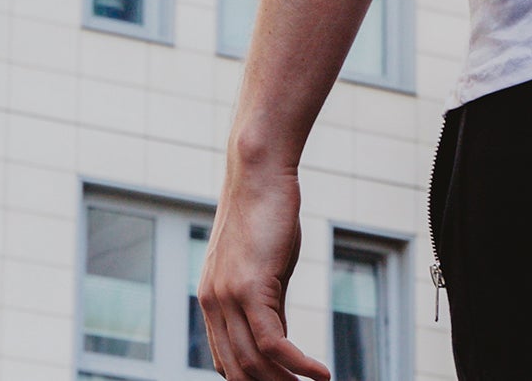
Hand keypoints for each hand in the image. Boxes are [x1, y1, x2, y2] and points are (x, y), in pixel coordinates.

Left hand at [198, 163, 329, 380]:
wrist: (259, 171)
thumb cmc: (268, 211)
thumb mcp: (267, 266)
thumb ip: (268, 304)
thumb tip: (280, 341)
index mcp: (212, 299)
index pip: (225, 360)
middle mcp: (213, 303)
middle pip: (237, 369)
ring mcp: (228, 297)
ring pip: (253, 362)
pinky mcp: (250, 288)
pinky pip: (272, 342)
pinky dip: (297, 364)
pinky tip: (320, 373)